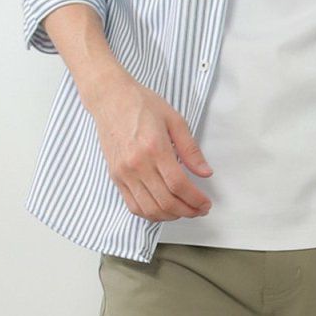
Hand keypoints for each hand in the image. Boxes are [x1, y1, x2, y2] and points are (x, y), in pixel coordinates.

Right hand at [86, 74, 213, 221]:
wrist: (110, 98)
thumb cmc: (142, 105)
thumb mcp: (175, 120)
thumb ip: (191, 150)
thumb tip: (205, 172)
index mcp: (155, 148)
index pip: (179, 185)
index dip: (195, 200)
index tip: (205, 203)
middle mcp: (137, 164)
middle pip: (166, 201)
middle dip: (187, 211)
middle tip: (199, 210)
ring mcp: (124, 173)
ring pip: (149, 209)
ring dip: (170, 216)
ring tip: (184, 211)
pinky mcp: (115, 176)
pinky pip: (133, 205)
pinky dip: (150, 214)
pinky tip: (163, 210)